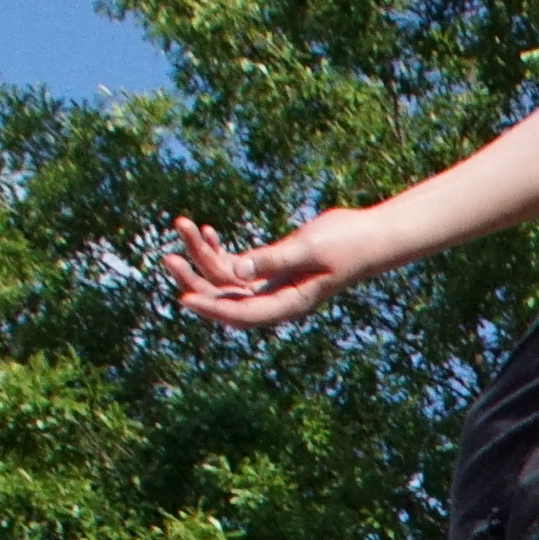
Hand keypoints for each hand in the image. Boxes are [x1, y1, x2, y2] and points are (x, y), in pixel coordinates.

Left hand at [162, 211, 366, 330]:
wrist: (370, 236)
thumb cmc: (347, 243)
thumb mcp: (308, 249)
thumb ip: (272, 259)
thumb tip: (236, 268)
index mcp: (288, 304)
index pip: (242, 314)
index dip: (211, 308)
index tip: (183, 297)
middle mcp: (276, 300)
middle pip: (226, 298)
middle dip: (196, 278)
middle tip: (168, 257)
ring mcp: (272, 285)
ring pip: (226, 279)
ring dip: (203, 256)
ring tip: (183, 225)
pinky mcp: (271, 268)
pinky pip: (236, 266)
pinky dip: (220, 250)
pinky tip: (206, 231)